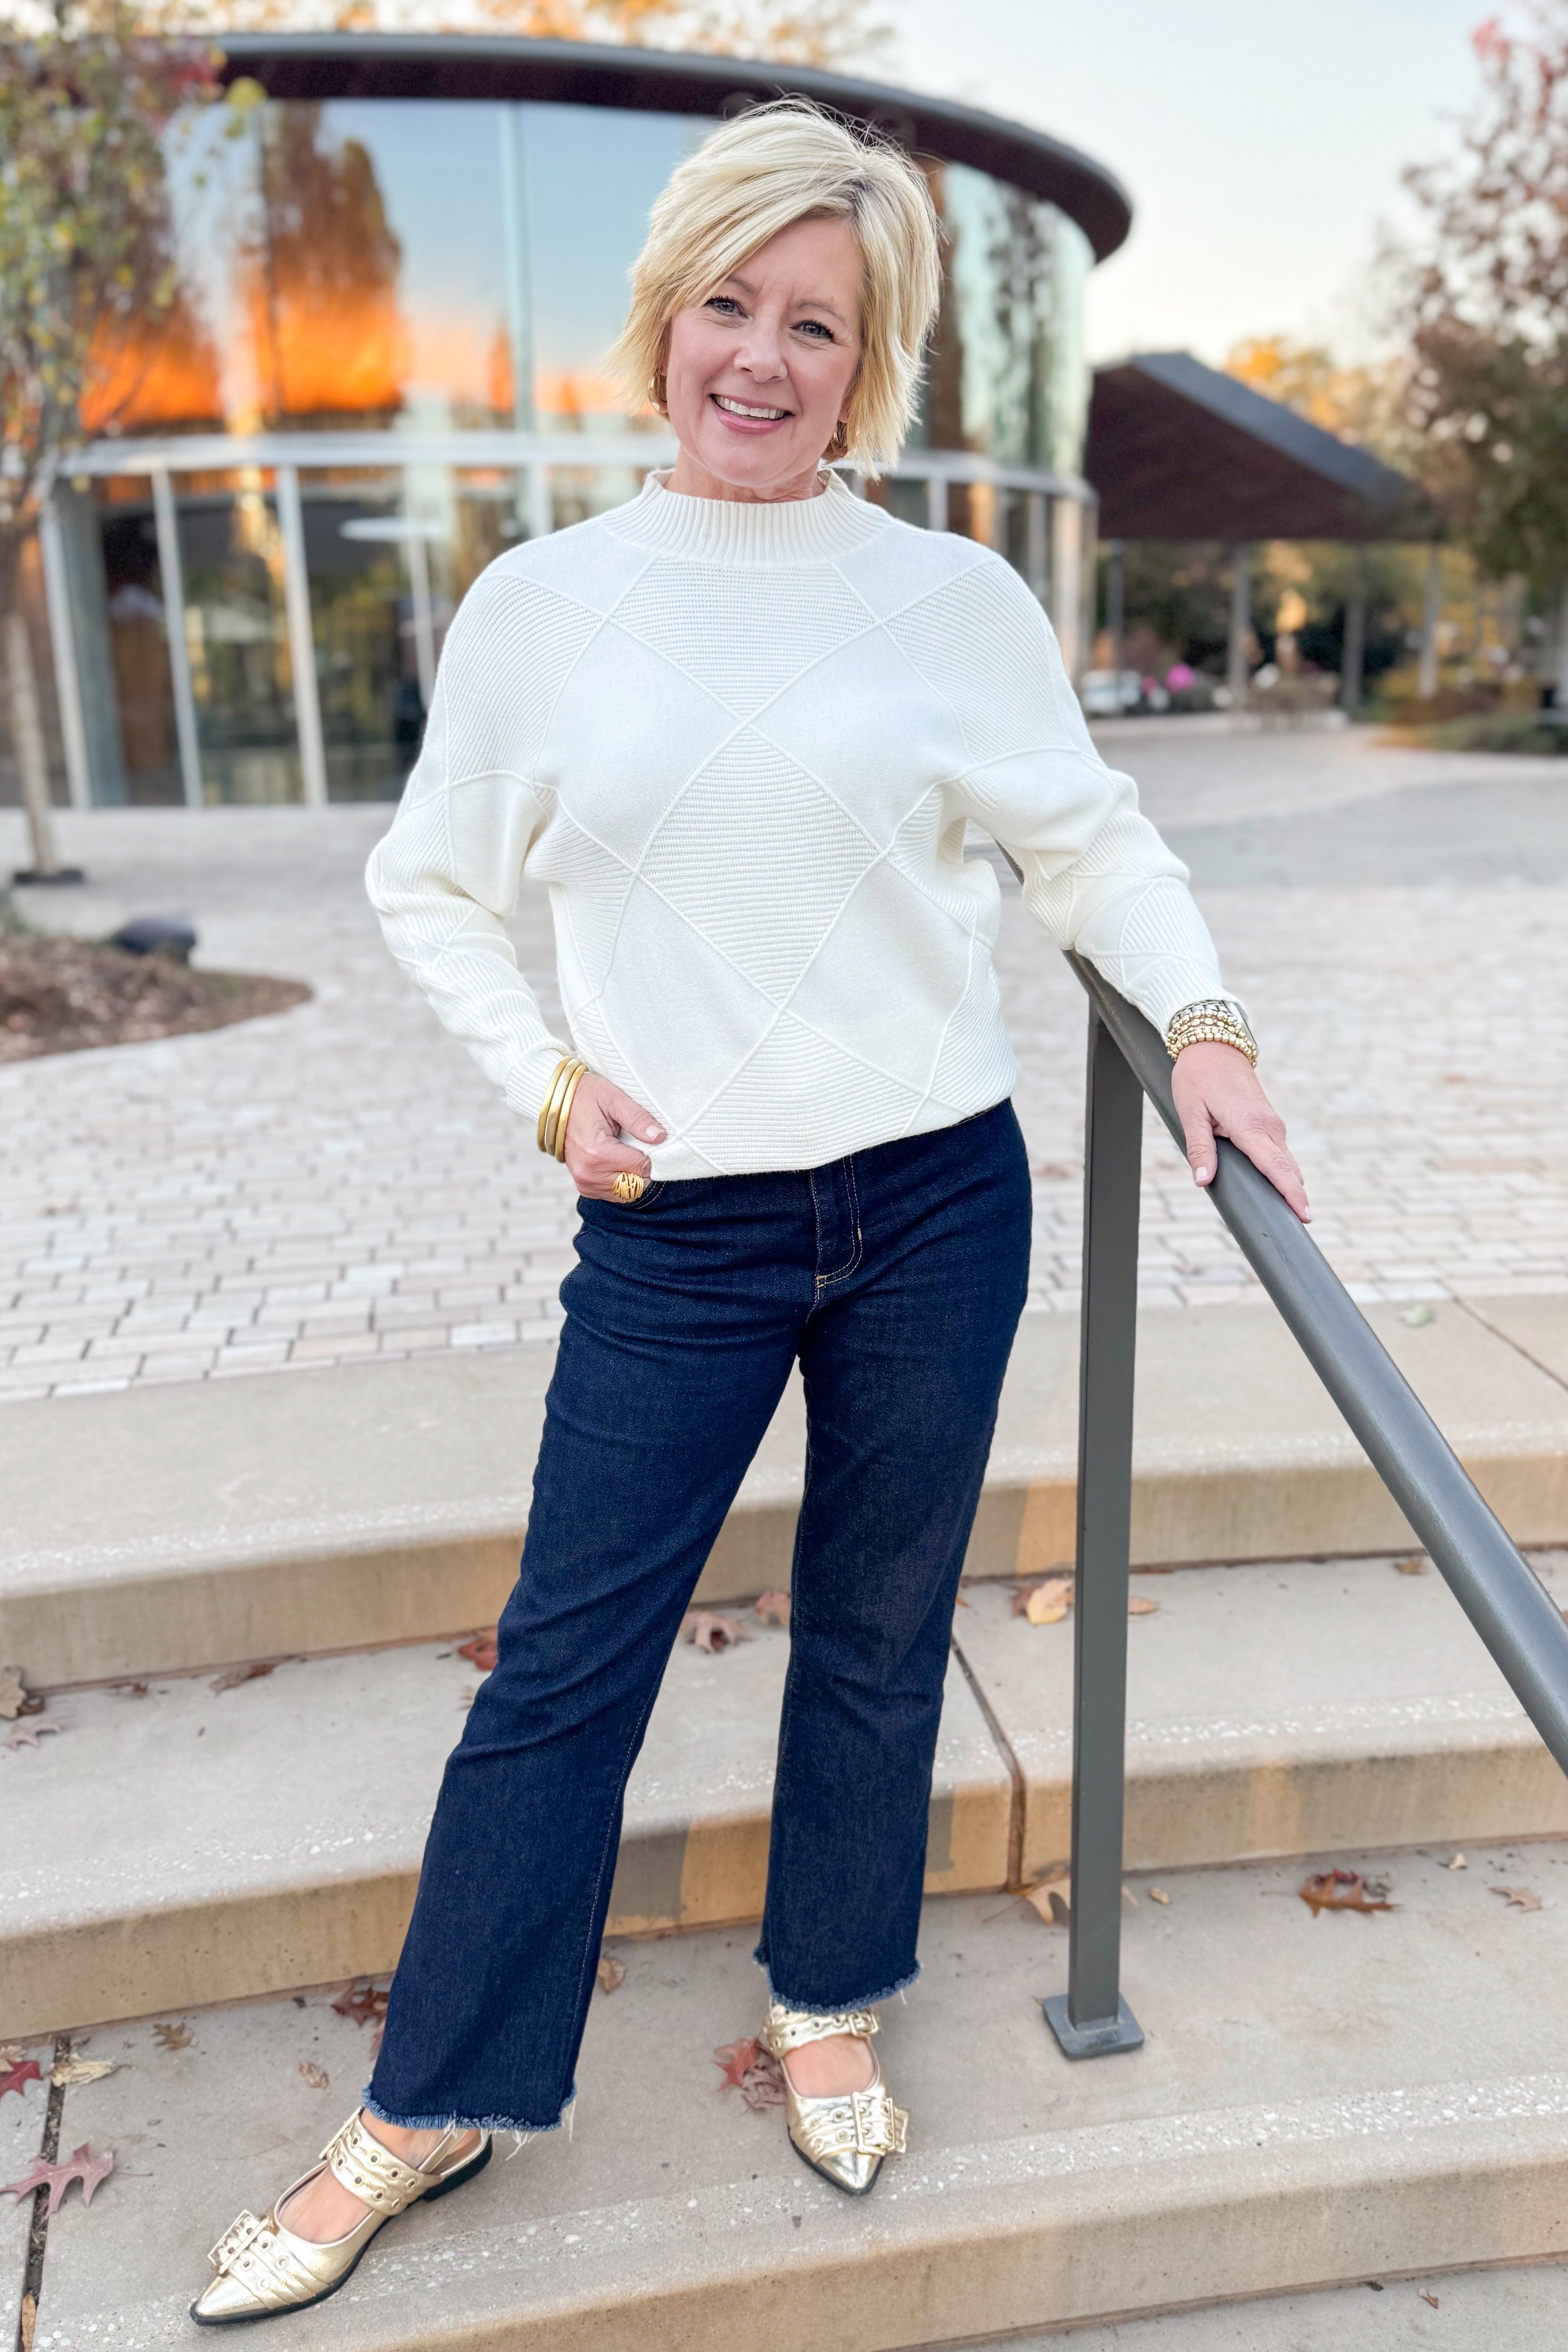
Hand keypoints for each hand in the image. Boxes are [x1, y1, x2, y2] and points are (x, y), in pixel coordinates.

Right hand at [562, 1074, 664, 1200]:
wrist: (556, 1104)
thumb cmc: (585, 1097)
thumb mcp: (613, 1098)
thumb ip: (637, 1118)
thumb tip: (659, 1137)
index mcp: (597, 1152)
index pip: (641, 1167)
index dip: (650, 1154)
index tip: (645, 1139)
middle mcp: (589, 1173)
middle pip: (636, 1184)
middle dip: (642, 1167)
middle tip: (635, 1145)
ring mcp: (585, 1182)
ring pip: (627, 1193)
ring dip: (632, 1175)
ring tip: (624, 1152)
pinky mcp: (584, 1186)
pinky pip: (614, 1194)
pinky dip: (621, 1181)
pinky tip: (616, 1161)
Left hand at [1170, 1042, 1308, 1221]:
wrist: (1214, 1045)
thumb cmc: (1198, 1077)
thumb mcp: (1191, 1113)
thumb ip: (1199, 1148)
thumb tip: (1203, 1180)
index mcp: (1250, 1126)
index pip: (1276, 1167)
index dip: (1291, 1193)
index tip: (1305, 1215)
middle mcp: (1269, 1127)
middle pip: (1288, 1169)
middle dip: (1296, 1197)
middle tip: (1300, 1228)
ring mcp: (1273, 1124)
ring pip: (1286, 1162)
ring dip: (1289, 1185)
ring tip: (1291, 1215)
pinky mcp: (1269, 1122)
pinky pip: (1279, 1153)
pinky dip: (1282, 1172)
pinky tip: (1278, 1189)